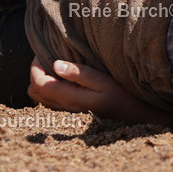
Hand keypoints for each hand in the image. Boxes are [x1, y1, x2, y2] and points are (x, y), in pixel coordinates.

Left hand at [27, 57, 172, 124]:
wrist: (138, 117)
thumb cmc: (124, 96)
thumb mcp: (104, 81)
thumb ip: (80, 73)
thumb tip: (55, 65)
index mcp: (71, 98)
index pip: (40, 84)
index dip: (35, 68)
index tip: (41, 54)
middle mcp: (66, 108)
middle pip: (35, 93)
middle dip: (35, 74)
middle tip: (46, 59)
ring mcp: (69, 113)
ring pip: (40, 99)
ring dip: (42, 82)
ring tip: (53, 68)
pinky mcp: (74, 114)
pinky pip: (50, 103)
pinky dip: (49, 90)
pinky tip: (62, 81)